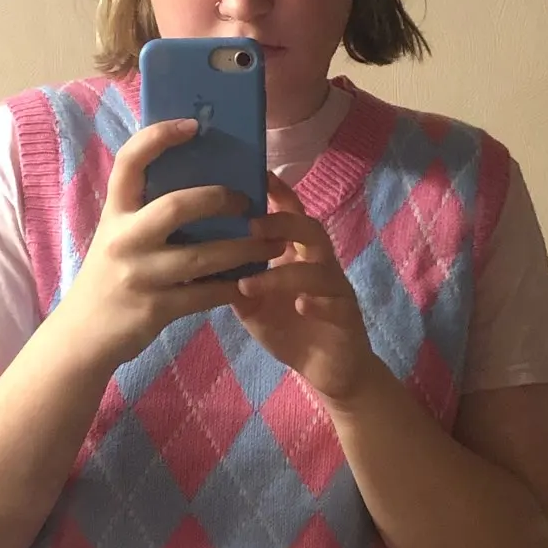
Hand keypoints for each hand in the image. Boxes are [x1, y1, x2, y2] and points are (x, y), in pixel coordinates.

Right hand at [59, 120, 286, 366]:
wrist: (82, 335)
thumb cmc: (109, 277)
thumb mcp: (117, 237)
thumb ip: (145, 212)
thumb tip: (199, 179)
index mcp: (115, 213)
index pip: (129, 161)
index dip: (159, 136)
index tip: (192, 125)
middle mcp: (124, 239)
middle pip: (176, 206)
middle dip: (220, 200)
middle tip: (249, 201)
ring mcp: (140, 275)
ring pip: (204, 256)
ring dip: (245, 248)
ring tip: (275, 244)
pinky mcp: (156, 308)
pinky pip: (206, 293)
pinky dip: (233, 286)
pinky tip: (253, 280)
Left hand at [234, 173, 376, 407]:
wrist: (331, 372)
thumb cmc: (292, 330)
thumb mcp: (254, 305)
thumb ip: (235, 280)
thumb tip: (201, 258)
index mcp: (299, 257)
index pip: (291, 216)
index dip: (279, 194)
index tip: (258, 175)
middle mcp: (321, 266)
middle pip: (310, 231)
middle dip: (282, 224)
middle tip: (250, 225)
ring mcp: (336, 290)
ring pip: (318, 270)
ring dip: (284, 274)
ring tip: (251, 282)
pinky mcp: (347, 317)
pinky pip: (335, 304)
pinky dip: (317, 303)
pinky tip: (301, 306)